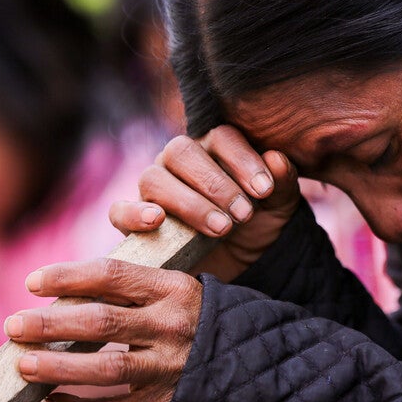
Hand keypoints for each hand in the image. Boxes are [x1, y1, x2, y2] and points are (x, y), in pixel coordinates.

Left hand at [5, 259, 201, 401]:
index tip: (32, 282)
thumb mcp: (171, 289)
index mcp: (173, 288)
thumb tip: (62, 289)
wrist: (242, 362)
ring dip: (58, 367)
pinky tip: (51, 401)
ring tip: (23, 364)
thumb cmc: (191, 317)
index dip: (68, 276)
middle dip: (50, 325)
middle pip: (101, 322)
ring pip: (105, 369)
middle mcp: (171, 327)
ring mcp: (168, 368)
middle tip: (13, 325)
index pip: (112, 276)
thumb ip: (128, 286)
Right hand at [109, 125, 300, 280]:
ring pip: (154, 179)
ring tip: (221, 228)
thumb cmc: (258, 224)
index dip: (242, 160)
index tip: (265, 190)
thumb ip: (282, 182)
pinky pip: (119, 210)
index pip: (221, 136)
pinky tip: (158, 221)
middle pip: (181, 152)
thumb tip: (276, 159)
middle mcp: (178, 161)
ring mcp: (153, 188)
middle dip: (215, 183)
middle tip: (243, 213)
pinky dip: (134, 214)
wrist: (241, 264)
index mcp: (214, 147)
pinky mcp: (133, 220)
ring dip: (188, 203)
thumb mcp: (279, 206)